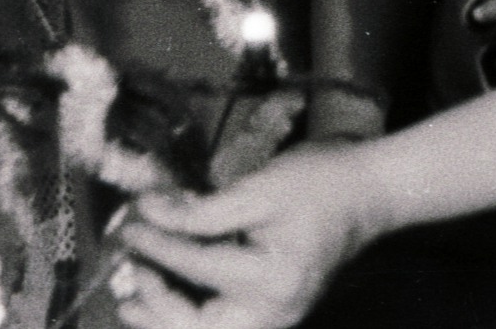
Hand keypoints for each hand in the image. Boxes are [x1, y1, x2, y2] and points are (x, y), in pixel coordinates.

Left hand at [115, 142, 388, 328]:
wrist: (369, 192)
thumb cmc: (319, 182)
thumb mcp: (258, 188)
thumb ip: (200, 210)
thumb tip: (147, 211)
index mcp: (272, 281)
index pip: (197, 267)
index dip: (156, 244)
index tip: (127, 224)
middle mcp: (274, 313)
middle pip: (196, 328)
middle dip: (155, 305)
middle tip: (129, 270)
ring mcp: (275, 318)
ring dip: (166, 319)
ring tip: (132, 296)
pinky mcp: (273, 313)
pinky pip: (220, 325)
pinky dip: (187, 316)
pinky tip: (159, 299)